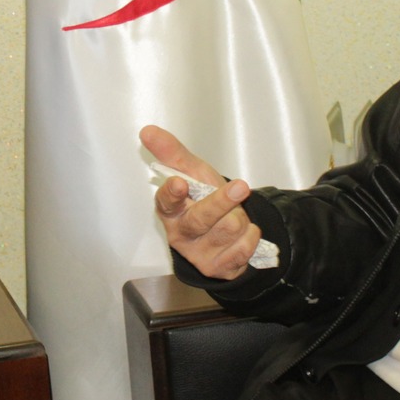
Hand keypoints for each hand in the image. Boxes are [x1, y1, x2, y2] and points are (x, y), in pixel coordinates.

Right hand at [141, 124, 260, 280]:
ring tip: (236, 215)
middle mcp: (180, 234)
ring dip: (241, 217)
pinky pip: (243, 249)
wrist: (228, 231)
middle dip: (221, 202)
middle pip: (200, 219)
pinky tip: (244, 233)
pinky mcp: (218, 269)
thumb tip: (148, 131)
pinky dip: (251, 236)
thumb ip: (173, 153)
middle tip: (240, 187)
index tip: (179, 183)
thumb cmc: (204, 198)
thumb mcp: (193, 171)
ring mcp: (199, 254)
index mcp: (170, 210)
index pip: (166, 202)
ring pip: (228, 230)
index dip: (172, 194)